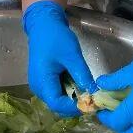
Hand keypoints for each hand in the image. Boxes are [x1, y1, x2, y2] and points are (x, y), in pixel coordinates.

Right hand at [23, 0, 95, 115]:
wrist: (43, 24)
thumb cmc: (56, 38)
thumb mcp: (73, 56)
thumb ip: (82, 76)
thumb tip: (94, 93)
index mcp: (42, 81)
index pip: (57, 104)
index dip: (74, 108)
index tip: (91, 104)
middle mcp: (38, 87)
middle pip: (57, 105)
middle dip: (75, 104)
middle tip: (92, 98)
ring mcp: (40, 85)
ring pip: (58, 100)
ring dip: (72, 98)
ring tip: (87, 90)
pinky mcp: (43, 81)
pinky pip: (56, 92)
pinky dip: (68, 91)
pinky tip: (78, 83)